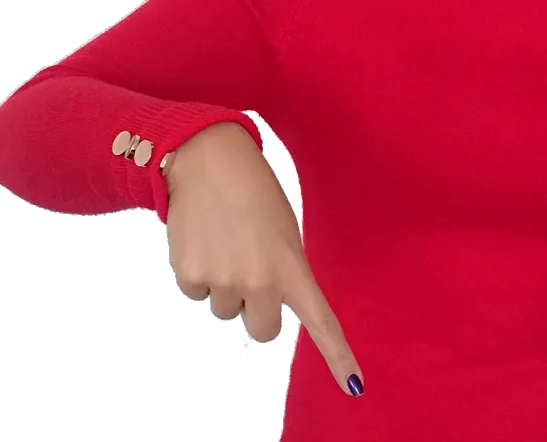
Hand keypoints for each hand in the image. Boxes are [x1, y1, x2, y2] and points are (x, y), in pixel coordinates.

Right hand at [164, 122, 364, 397]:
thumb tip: (273, 299)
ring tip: (226, 242)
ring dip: (225, 285)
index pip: (320, 319)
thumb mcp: (284, 229)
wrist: (208, 161)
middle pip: (263, 329)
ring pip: (226, 309)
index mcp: (292, 265)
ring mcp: (224, 281)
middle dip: (258, 310)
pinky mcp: (191, 276)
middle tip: (252, 272)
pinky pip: (198, 293)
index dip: (338, 356)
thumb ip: (284, 268)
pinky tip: (205, 241)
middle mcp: (259, 280)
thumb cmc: (253, 192)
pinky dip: (200, 274)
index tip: (355, 386)